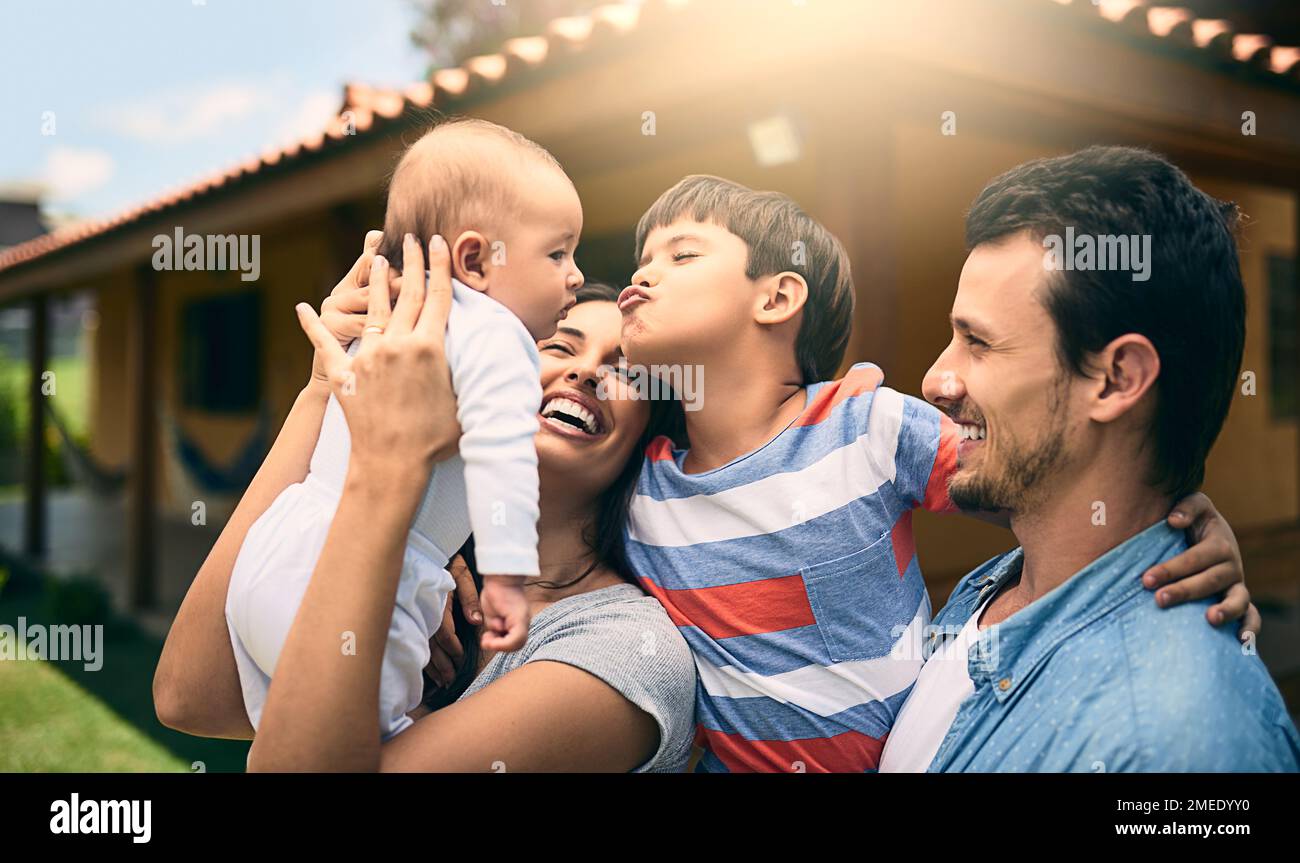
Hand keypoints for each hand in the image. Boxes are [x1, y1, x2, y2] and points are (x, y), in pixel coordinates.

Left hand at [296, 234, 460, 473]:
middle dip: (410, 261)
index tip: (438, 242)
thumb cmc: (436, 441)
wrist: (393, 464)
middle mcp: (399, 343)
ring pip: (374, 308)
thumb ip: (467, 374)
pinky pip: (325, 344)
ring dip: (376, 280)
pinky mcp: (345, 374)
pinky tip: (302, 307)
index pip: (438, 296)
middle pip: (407, 292)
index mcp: (431, 348)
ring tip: (376, 258)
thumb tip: (489, 364)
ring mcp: (369, 356)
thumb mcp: (463, 401)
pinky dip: (312, 326)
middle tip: (411, 237)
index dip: (440, 266)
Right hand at [425, 554, 482, 687]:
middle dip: (441, 664)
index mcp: (437, 604)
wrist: (426, 551)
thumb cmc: (448, 564)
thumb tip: (476, 621)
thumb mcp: (461, 576)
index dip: (451, 647)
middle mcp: (424, 612)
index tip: (459, 658)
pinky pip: (416, 640)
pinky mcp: (411, 616)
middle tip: (450, 679)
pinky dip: (422, 656)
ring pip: (422, 645)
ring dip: (431, 665)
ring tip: (440, 680)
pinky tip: (427, 668)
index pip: (444, 632)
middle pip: (431, 645)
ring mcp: (415, 614)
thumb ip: (469, 599)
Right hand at [479, 576, 529, 652]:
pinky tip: (490, 635)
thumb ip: (495, 628)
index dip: (500, 646)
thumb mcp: (493, 616)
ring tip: (487, 638)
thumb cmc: (495, 593)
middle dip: (500, 647)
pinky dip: (503, 642)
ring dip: (500, 645)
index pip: (513, 642)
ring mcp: (524, 619)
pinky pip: (516, 638)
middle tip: (486, 641)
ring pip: (518, 643)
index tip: (486, 640)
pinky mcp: (520, 617)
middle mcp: (524, 621)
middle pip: (517, 645)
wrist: (500, 577)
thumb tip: (492, 640)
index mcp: (518, 622)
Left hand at [1141, 491, 1259, 641]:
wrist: (1209, 536)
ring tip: (1210, 619)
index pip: (1195, 559)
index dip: (1171, 569)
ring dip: (1225, 611)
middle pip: (1210, 581)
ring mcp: (1237, 586)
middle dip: (1184, 591)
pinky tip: (1241, 642)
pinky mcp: (1240, 602)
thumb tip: (1174, 520)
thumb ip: (1187, 507)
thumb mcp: (1195, 507)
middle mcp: (1232, 566)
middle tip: (1159, 599)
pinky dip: (1250, 629)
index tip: (1147, 579)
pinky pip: (1252, 617)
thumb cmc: (1195, 522)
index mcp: (1219, 544)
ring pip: (1237, 600)